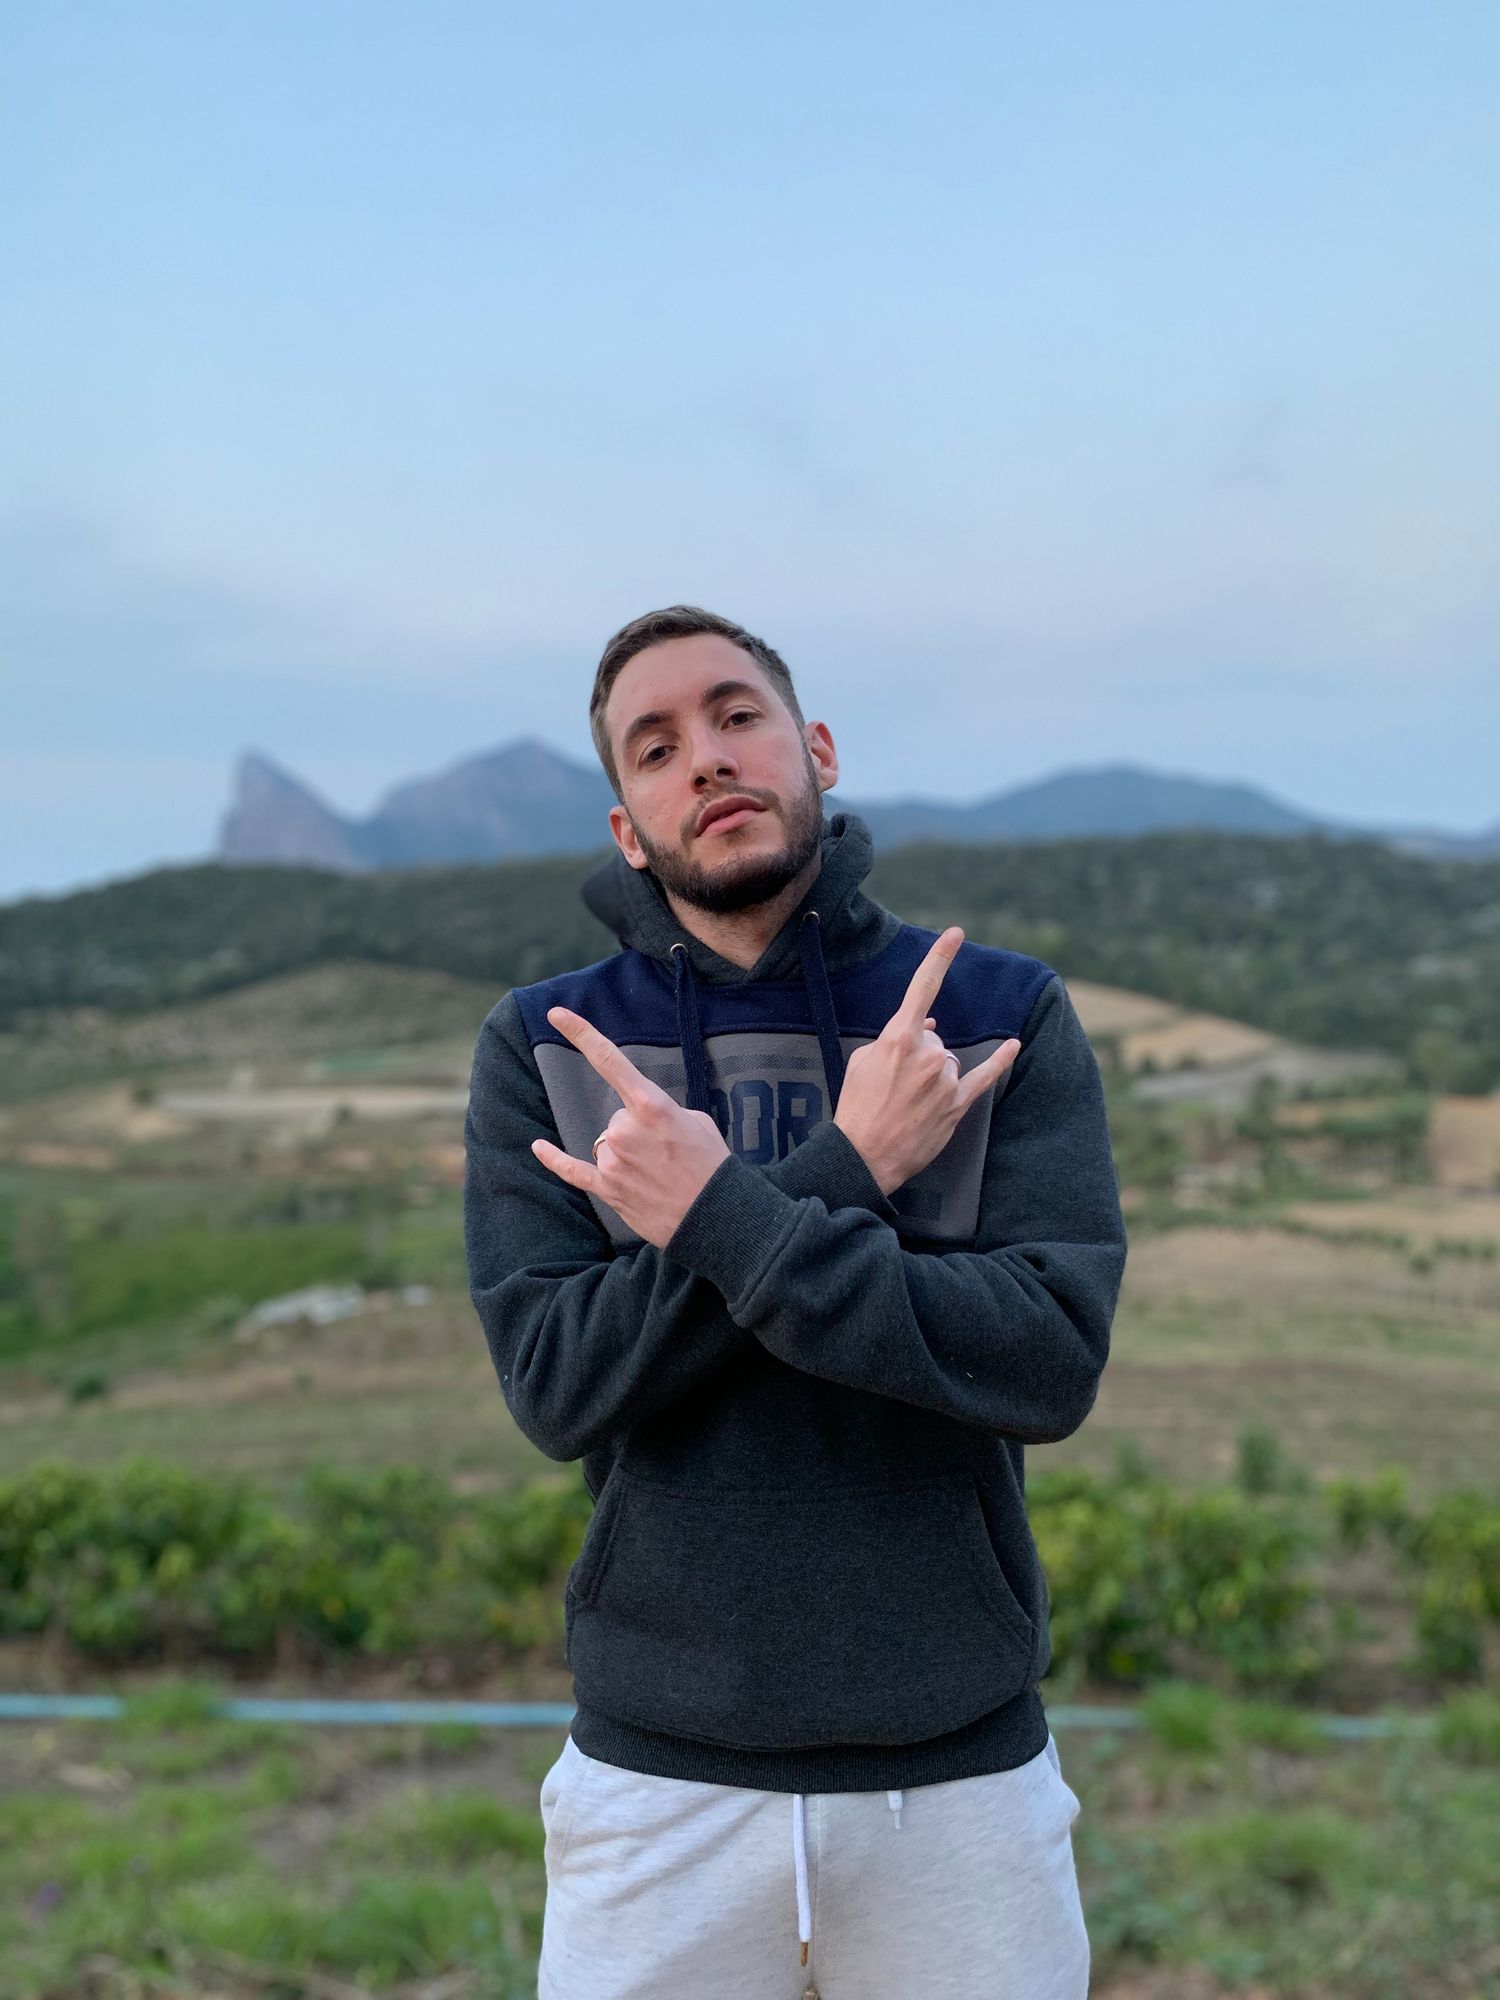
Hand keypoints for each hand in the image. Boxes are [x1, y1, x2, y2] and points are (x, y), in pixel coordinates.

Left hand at [530, 1006, 730, 1246]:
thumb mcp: (697, 1122)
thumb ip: (663, 1111)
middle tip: (667, 1153)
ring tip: (657, 1175)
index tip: (556, 1014)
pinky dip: (556, 1160)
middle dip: (637, 1132)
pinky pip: (573, 1170)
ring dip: (627, 1155)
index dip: (581, 1033)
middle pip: (616, 1118)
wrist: (716, 1216)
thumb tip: (644, 1116)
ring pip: (607, 1145)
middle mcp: (625, 1130)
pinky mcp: (607, 1189)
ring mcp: (613, 1161)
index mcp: (651, 1106)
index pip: (609, 1060)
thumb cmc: (712, 1166)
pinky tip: (539, 1147)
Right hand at [833, 927, 1020, 1196]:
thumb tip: (929, 1027)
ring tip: (908, 1103)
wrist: (862, 1155)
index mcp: (898, 1038)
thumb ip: (893, 1039)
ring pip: (947, 1062)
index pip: (922, 988)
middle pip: (934, 1039)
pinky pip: (984, 1076)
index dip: (940, 957)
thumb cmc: (856, 1107)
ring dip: (932, 1076)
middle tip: (894, 1086)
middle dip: (918, 1055)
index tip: (956, 934)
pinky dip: (1000, 1061)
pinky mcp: (957, 1104)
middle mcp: (927, 1054)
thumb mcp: (862, 1062)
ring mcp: (945, 1080)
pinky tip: (1013, 1045)